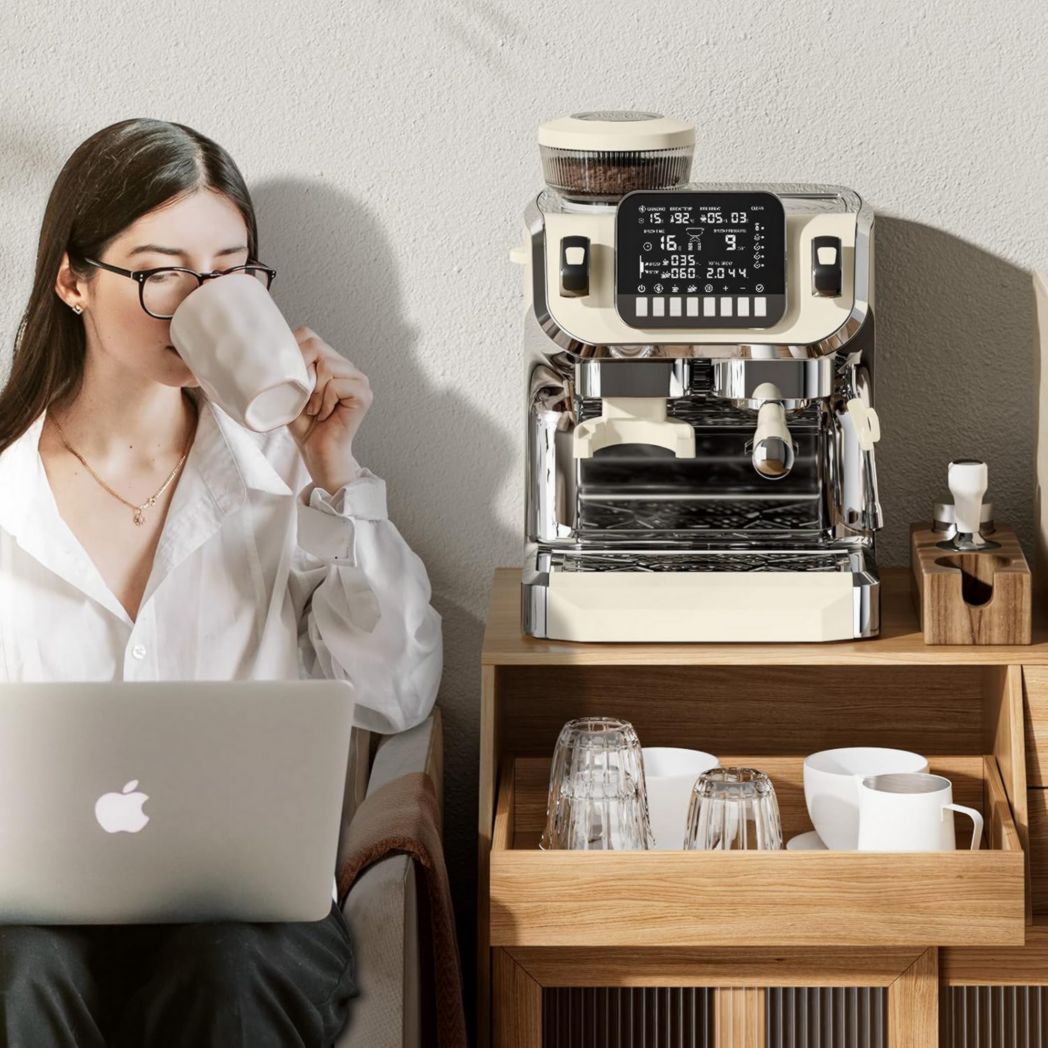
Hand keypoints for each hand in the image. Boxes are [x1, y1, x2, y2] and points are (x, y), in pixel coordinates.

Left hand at [286, 326, 372, 492]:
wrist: (318, 453)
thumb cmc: (304, 425)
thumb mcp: (289, 390)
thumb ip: (288, 367)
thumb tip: (271, 346)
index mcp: (331, 361)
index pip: (309, 336)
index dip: (293, 352)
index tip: (289, 379)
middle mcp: (348, 367)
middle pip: (317, 346)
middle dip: (301, 372)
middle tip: (302, 398)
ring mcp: (359, 380)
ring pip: (326, 364)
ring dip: (314, 390)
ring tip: (314, 409)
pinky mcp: (363, 394)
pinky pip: (336, 384)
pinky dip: (324, 401)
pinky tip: (324, 414)